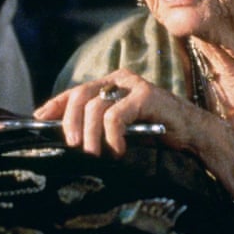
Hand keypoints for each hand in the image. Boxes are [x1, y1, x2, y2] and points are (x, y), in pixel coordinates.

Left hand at [35, 68, 188, 155]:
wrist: (194, 134)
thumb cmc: (158, 133)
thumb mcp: (122, 129)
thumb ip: (100, 127)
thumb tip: (69, 138)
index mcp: (112, 85)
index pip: (77, 91)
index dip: (56, 103)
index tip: (39, 118)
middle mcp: (120, 80)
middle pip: (81, 95)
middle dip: (70, 121)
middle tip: (72, 145)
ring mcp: (133, 86)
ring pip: (96, 106)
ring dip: (91, 134)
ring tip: (95, 153)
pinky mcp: (146, 96)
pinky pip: (116, 115)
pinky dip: (111, 135)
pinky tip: (118, 149)